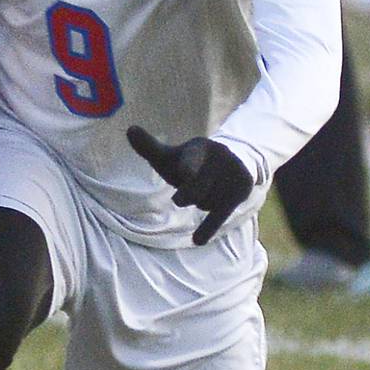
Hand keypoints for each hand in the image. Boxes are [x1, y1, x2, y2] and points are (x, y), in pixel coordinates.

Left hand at [126, 126, 252, 245]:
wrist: (232, 161)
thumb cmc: (190, 162)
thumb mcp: (171, 156)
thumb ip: (149, 147)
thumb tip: (129, 129)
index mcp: (198, 147)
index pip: (190, 161)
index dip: (188, 168)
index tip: (185, 174)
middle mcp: (219, 157)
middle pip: (193, 190)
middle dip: (186, 195)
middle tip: (180, 197)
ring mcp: (232, 173)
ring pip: (204, 202)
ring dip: (200, 201)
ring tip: (206, 189)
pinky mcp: (240, 191)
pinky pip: (220, 215)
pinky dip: (208, 227)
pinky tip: (197, 241)